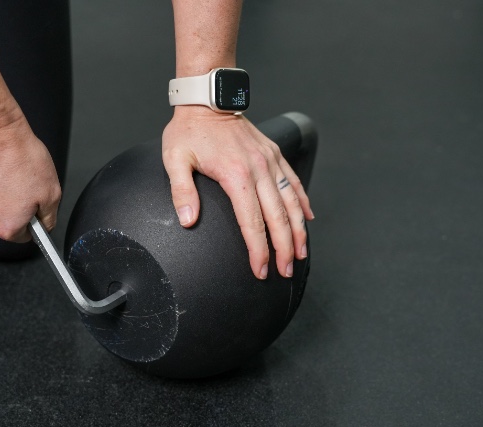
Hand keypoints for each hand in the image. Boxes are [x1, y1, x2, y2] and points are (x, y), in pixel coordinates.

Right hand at [0, 114, 60, 241]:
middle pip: (2, 221)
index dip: (33, 219)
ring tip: (5, 171)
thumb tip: (45, 225)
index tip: (34, 204)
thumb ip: (49, 216)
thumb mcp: (52, 191)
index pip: (24, 236)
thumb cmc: (20, 156)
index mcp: (6, 227)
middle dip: (14, 206)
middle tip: (21, 182)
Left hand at [162, 107, 314, 278]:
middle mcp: (258, 169)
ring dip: (298, 231)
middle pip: (278, 217)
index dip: (258, 249)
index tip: (261, 270)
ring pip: (291, 202)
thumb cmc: (188, 131)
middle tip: (285, 271)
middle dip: (284, 248)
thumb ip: (181, 191)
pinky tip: (307, 219)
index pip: (251, 222)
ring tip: (301, 253)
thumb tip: (188, 221)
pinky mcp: (273, 154)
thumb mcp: (175, 159)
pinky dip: (302, 202)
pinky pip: (294, 181)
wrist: (207, 99)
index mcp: (236, 175)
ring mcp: (269, 161)